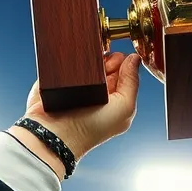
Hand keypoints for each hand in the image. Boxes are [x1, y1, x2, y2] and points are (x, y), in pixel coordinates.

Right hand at [18, 51, 141, 172]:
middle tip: (99, 73)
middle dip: (106, 60)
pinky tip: (73, 64)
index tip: (114, 67)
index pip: (125, 70)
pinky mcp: (61, 79)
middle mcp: (99, 91)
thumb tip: (134, 59)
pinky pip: (69, 61)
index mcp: (116, 98)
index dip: (121, 63)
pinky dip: (72, 58)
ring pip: (89, 59)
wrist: (57, 132)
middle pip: (108, 61)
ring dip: (89, 58)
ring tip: (86, 72)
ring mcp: (80, 85)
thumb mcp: (125, 107)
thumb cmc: (91, 127)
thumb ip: (132, 82)